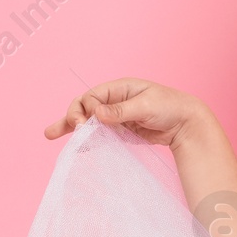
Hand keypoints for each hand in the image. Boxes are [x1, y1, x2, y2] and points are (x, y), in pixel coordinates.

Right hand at [44, 77, 201, 145]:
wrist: (186, 123)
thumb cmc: (170, 107)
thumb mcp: (146, 106)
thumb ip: (120, 111)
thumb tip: (96, 113)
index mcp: (119, 88)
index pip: (91, 97)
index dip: (84, 110)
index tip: (85, 125)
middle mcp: (114, 101)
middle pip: (84, 107)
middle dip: (70, 117)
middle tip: (57, 132)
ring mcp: (116, 116)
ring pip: (88, 121)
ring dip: (71, 127)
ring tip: (50, 134)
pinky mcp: (120, 131)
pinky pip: (99, 134)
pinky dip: (88, 140)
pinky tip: (78, 148)